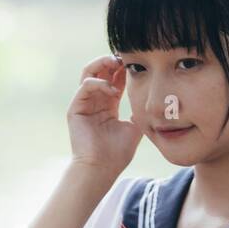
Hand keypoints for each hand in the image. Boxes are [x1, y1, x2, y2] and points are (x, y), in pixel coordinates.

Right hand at [67, 54, 142, 177]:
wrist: (101, 169)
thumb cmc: (117, 154)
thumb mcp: (135, 128)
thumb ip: (140, 111)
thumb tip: (153, 100)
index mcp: (108, 105)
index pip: (115, 78)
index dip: (124, 68)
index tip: (137, 62)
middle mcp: (95, 101)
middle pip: (101, 70)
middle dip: (113, 61)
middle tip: (125, 58)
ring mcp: (84, 103)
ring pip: (89, 72)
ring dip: (103, 64)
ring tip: (116, 64)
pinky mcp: (75, 108)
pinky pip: (85, 86)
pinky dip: (99, 83)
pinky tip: (112, 92)